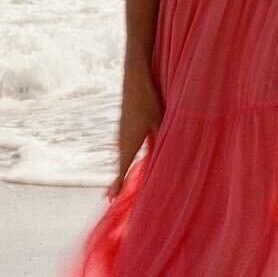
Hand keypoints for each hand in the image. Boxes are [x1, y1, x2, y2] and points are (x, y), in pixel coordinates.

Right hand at [107, 59, 163, 200]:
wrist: (135, 78)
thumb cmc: (148, 100)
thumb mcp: (160, 122)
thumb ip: (161, 140)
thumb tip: (167, 156)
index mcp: (130, 141)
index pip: (122, 168)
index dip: (118, 184)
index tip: (111, 198)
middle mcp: (122, 138)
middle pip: (118, 164)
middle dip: (116, 180)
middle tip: (110, 198)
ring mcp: (121, 130)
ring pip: (120, 154)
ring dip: (118, 168)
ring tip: (116, 181)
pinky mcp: (123, 122)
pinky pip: (122, 145)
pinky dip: (122, 156)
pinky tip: (125, 157)